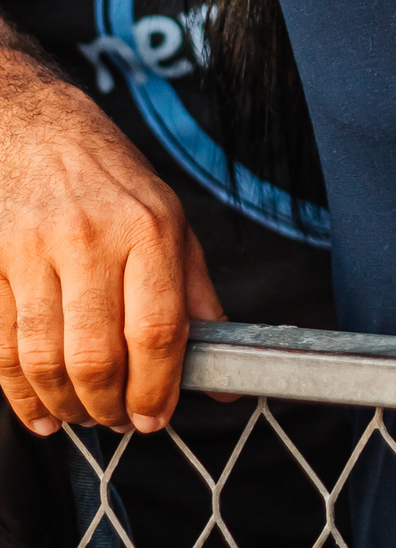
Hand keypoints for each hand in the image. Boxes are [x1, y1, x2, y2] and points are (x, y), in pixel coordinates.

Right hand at [0, 57, 225, 435]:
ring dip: (66, 407)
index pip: (157, 330)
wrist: (34, 128)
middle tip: (119, 420)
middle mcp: (92, 238)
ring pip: (46, 361)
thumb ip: (196, 296)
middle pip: (98, 358)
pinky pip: (3, 349)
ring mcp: (35, 251)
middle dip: (110, 409)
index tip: (157, 417)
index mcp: (148, 228)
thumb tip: (222, 371)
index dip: (157, 390)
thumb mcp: (170, 220)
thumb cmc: (110, 179)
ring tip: (83, 414)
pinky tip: (40, 409)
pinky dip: (20, 394)